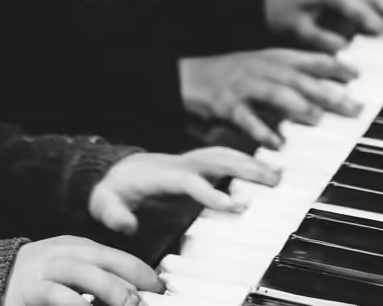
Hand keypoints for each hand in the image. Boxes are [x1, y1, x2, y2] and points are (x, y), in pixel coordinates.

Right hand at [5, 235, 161, 305]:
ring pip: (86, 275)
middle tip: (146, 298)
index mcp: (79, 247)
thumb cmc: (42, 275)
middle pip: (104, 262)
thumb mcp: (70, 265)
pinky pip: (60, 296)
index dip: (140, 270)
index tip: (158, 286)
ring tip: (128, 303)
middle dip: (129, 279)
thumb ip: (95, 272)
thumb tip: (131, 290)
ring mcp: (50, 270)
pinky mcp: (35, 289)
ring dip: (110, 290)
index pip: (116, 256)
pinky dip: (78, 304)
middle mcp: (66, 254)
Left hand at [89, 147, 280, 234]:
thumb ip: (114, 214)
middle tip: (273, 181)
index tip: (237, 205)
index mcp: (163, 174)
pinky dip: (245, 162)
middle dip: (245, 169)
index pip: (192, 181)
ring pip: (225, 156)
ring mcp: (191, 162)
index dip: (213, 192)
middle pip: (217, 160)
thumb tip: (128, 225)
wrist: (116, 171)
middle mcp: (182, 164)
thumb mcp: (105, 203)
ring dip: (251, 163)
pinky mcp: (197, 166)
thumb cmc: (114, 189)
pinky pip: (225, 160)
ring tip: (277, 176)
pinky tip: (263, 170)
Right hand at [179, 49, 359, 148]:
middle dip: (325, 90)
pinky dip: (261, 130)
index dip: (332, 65)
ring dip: (296, 104)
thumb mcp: (264, 70)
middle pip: (297, 77)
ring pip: (273, 91)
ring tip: (316, 117)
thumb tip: (330, 90)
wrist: (188, 77)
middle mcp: (260, 68)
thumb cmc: (233, 77)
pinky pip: (246, 117)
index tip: (356, 75)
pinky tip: (277, 143)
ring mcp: (243, 85)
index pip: (307, 58)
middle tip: (351, 105)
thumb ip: (294, 78)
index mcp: (273, 59)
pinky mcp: (226, 104)